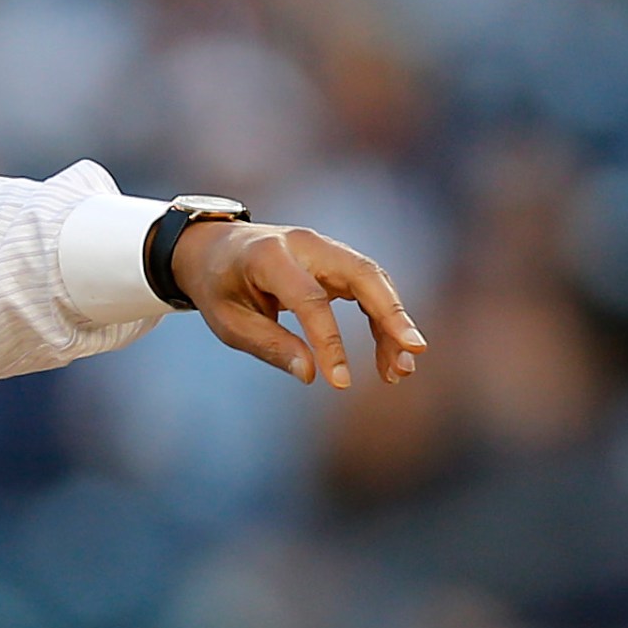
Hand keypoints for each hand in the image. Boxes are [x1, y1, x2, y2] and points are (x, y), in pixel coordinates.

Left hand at [171, 220, 427, 387]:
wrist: (213, 248)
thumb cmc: (218, 287)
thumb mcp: (227, 321)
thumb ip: (268, 345)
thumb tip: (310, 374)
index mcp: (269, 256)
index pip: (309, 299)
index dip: (329, 342)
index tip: (341, 383)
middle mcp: (305, 244)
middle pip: (362, 274)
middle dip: (392, 314)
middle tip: (414, 352)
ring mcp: (325, 248)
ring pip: (374, 281)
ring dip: (394, 324)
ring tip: (401, 370)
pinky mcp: (337, 261)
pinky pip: (369, 288)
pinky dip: (383, 320)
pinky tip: (390, 355)